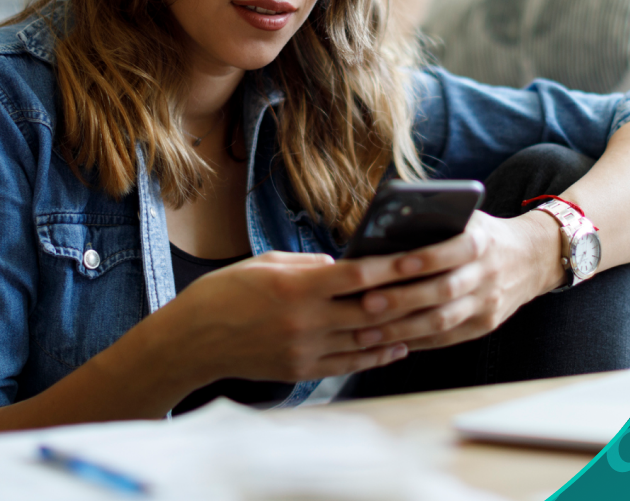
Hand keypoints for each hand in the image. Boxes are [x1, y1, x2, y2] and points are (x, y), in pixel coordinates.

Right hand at [168, 250, 442, 383]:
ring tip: (427, 318)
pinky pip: (349, 364)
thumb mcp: (265, 263)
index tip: (418, 257)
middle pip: (370, 311)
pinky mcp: (301, 371)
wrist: (193, 340)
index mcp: (296, 287)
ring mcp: (305, 350)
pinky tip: (397, 346)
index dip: (391, 267)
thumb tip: (343, 266)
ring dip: (400, 330)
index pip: (356, 276)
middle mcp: (306, 321)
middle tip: (436, 288)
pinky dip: (377, 355)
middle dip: (406, 299)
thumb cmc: (225, 293)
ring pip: (366, 341)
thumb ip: (308, 265)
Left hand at [345, 210, 564, 351]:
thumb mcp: (467, 218)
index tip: (393, 264)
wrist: (531, 258)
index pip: (454, 251)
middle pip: (444, 291)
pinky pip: (446, 338)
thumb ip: (434, 222)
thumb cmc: (480, 233)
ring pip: (443, 321)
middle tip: (365, 303)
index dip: (426, 258)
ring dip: (402, 329)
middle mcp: (487, 274)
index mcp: (482, 242)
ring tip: (365, 331)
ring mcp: (487, 304)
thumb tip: (383, 230)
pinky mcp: (484, 325)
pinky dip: (414, 341)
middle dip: (402, 299)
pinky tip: (386, 343)